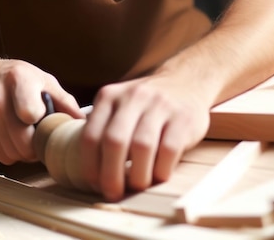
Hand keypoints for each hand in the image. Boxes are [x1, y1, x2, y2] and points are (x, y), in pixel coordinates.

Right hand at [0, 58, 81, 164]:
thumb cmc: (14, 78)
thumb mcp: (41, 79)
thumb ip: (63, 101)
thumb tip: (85, 123)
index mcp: (18, 79)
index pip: (30, 113)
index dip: (40, 123)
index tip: (41, 119)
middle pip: (23, 143)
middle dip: (35, 145)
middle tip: (39, 135)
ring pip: (13, 153)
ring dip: (23, 150)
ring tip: (24, 132)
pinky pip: (0, 156)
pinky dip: (9, 151)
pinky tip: (8, 134)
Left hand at [79, 73, 211, 200]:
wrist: (185, 80)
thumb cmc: (146, 104)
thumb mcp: (119, 104)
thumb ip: (103, 127)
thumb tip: (87, 167)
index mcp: (109, 96)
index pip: (91, 135)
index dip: (90, 165)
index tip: (95, 184)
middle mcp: (132, 97)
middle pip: (114, 141)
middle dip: (111, 175)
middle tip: (114, 193)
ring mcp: (159, 105)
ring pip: (141, 146)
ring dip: (137, 175)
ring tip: (137, 186)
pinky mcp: (183, 117)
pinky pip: (168, 150)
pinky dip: (161, 170)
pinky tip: (158, 176)